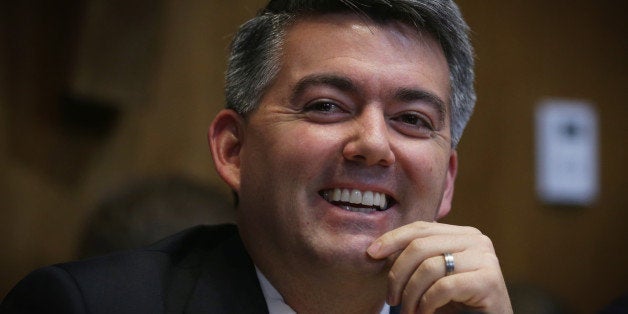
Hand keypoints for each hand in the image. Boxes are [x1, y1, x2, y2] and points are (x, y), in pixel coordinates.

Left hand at [367, 221, 511, 313]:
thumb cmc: (457, 303)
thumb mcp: (432, 276)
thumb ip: (416, 259)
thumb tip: (375, 249)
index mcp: (462, 233)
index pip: (420, 228)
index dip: (392, 238)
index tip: (371, 254)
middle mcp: (476, 240)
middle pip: (420, 245)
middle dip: (398, 274)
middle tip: (391, 299)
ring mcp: (485, 258)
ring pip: (429, 267)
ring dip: (411, 294)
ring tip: (408, 311)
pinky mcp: (489, 280)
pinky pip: (444, 287)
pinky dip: (427, 303)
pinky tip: (424, 313)